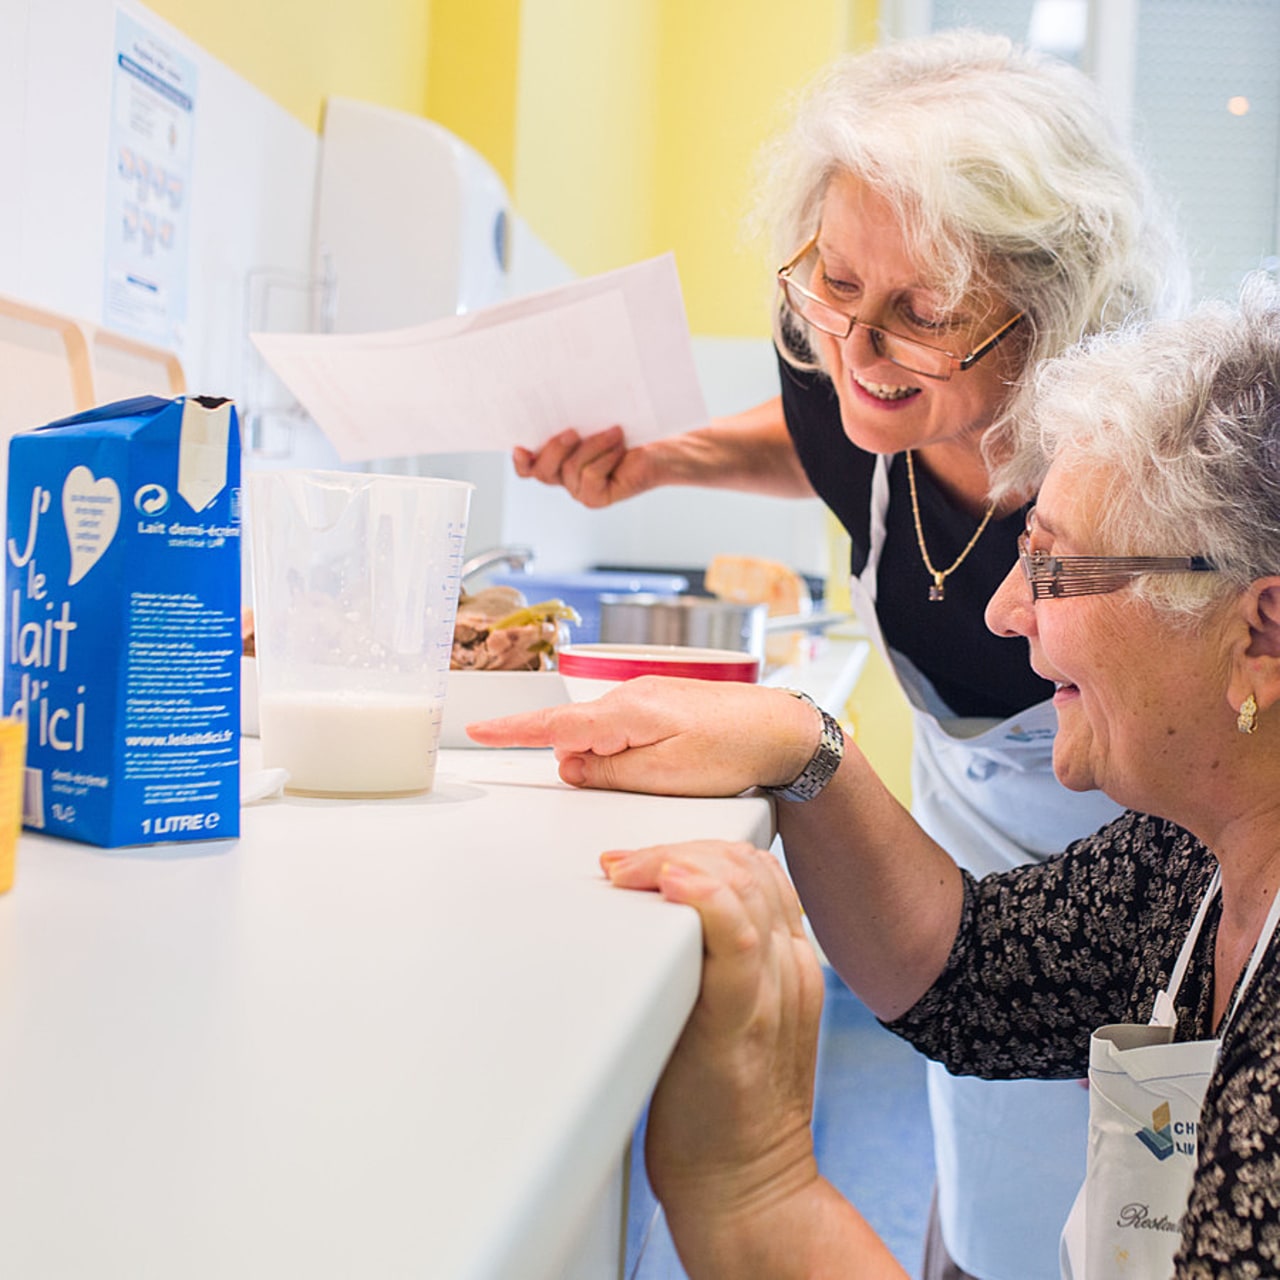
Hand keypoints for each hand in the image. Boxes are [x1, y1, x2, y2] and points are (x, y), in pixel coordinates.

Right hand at [466, 676, 819, 796]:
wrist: (783, 730)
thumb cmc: (733, 752)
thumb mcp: (664, 778)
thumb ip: (607, 773)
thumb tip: (568, 767)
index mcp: (625, 713)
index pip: (551, 726)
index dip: (510, 729)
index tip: (474, 728)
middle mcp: (630, 696)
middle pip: (579, 736)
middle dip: (588, 764)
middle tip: (645, 778)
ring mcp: (647, 697)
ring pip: (606, 735)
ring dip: (616, 760)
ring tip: (673, 770)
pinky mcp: (662, 704)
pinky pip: (627, 731)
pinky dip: (632, 750)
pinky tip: (670, 762)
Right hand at [512, 425, 662, 508]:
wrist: (661, 450)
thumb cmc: (628, 434)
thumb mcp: (593, 424)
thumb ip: (570, 426)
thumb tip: (553, 413)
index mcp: (559, 462)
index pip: (529, 469)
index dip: (520, 461)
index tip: (519, 447)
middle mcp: (566, 480)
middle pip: (542, 471)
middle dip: (554, 448)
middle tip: (573, 430)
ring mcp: (582, 493)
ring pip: (570, 469)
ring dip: (592, 446)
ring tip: (614, 432)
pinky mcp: (598, 499)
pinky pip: (590, 476)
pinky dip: (605, 457)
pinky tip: (619, 447)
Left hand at [602, 840, 825, 1249]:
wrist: (745, 1189)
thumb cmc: (722, 1108)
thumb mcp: (731, 1015)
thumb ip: (715, 961)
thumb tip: (658, 914)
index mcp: (791, 961)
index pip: (757, 867)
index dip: (699, 846)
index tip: (647, 857)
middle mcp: (791, 967)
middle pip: (747, 865)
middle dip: (680, 846)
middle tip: (623, 864)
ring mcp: (773, 992)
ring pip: (743, 887)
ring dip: (676, 860)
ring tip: (627, 870)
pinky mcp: (743, 1024)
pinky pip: (739, 942)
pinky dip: (706, 901)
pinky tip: (671, 885)